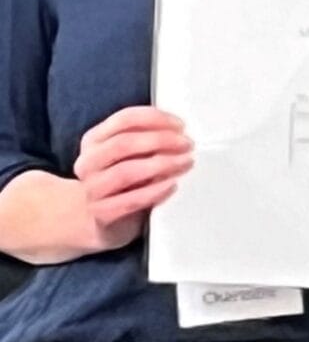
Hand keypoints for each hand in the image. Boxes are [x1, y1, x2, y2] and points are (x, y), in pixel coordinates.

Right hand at [73, 105, 193, 249]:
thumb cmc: (119, 183)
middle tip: (186, 144)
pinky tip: (172, 185)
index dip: (155, 119)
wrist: (96, 221)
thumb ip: (147, 142)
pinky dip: (155, 192)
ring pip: (125, 172)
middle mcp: (88, 162)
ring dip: (161, 165)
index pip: (123, 120)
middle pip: (123, 143)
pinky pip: (130, 201)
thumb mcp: (128, 156)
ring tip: (185, 163)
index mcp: (94, 140)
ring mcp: (93, 189)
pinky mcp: (102, 214)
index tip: (180, 125)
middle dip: (160, 140)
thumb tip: (179, 134)